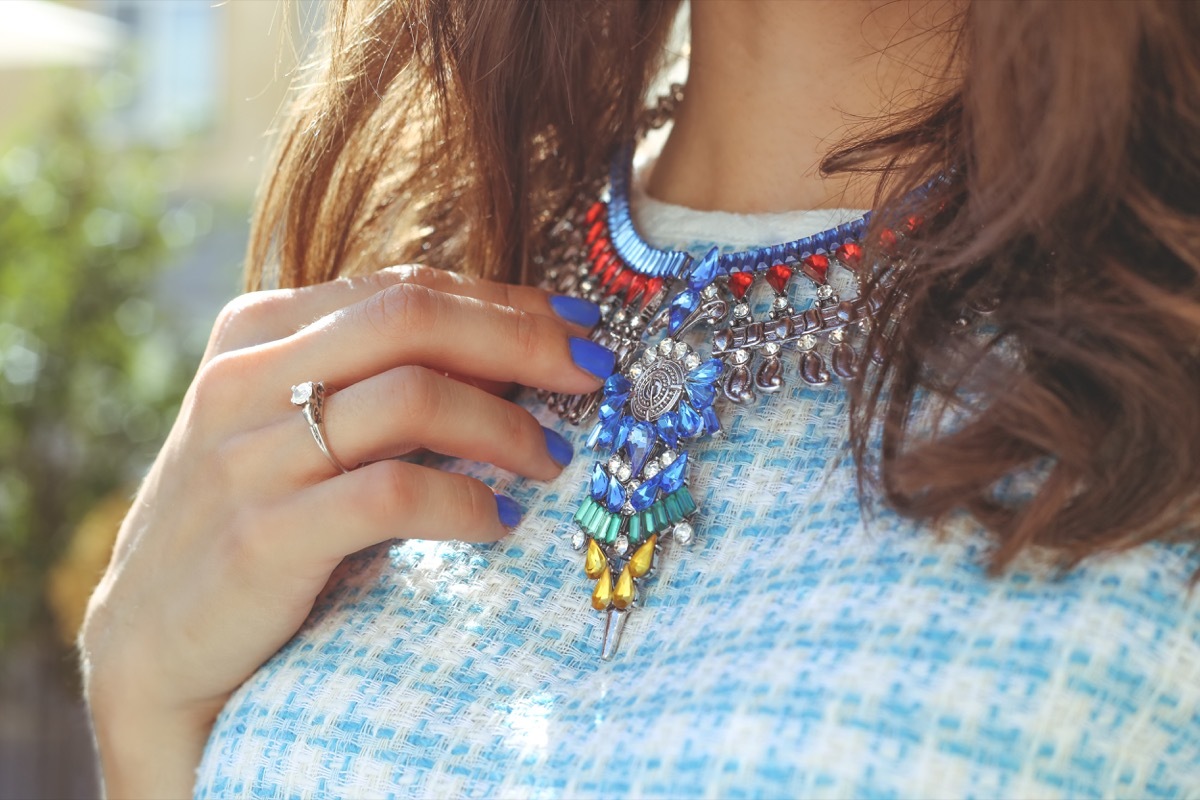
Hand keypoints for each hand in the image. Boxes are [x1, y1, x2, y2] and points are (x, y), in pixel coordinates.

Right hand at [78, 265, 610, 797]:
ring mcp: (248, 455)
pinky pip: (392, 496)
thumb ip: (371, 377)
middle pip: (413, 320)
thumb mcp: (292, 422)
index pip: (405, 289)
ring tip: (554, 458)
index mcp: (258, 330)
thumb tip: (513, 356)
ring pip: (411, 398)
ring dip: (506, 426)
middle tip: (592, 373)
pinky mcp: (263, 537)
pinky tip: (501, 521)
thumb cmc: (252, 515)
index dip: (505, 304)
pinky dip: (465, 504)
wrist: (154, 635)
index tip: (578, 328)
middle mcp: (246, 377)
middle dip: (522, 341)